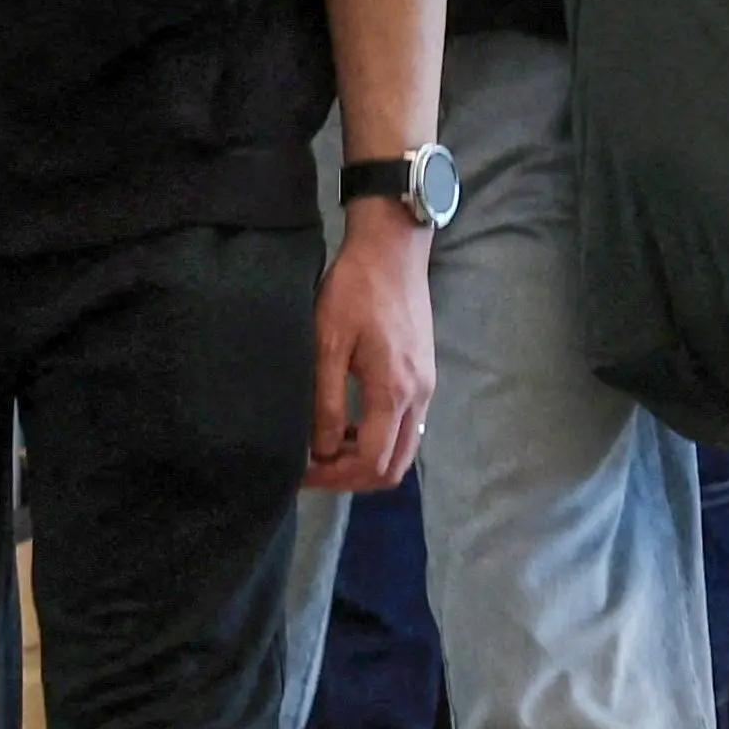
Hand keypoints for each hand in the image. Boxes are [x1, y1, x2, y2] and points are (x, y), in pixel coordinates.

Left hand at [309, 202, 437, 491]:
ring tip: (327, 448)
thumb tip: (321, 449)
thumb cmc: (354, 290)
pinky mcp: (425, 377)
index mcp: (393, 392)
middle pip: (393, 467)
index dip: (335, 478)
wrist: (393, 251)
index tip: (302, 472)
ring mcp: (427, 388)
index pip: (372, 462)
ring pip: (403, 450)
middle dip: (352, 478)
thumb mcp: (327, 342)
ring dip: (367, 459)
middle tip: (314, 469)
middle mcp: (419, 397)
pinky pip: (407, 428)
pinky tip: (350, 424)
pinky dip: (379, 439)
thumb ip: (326, 401)